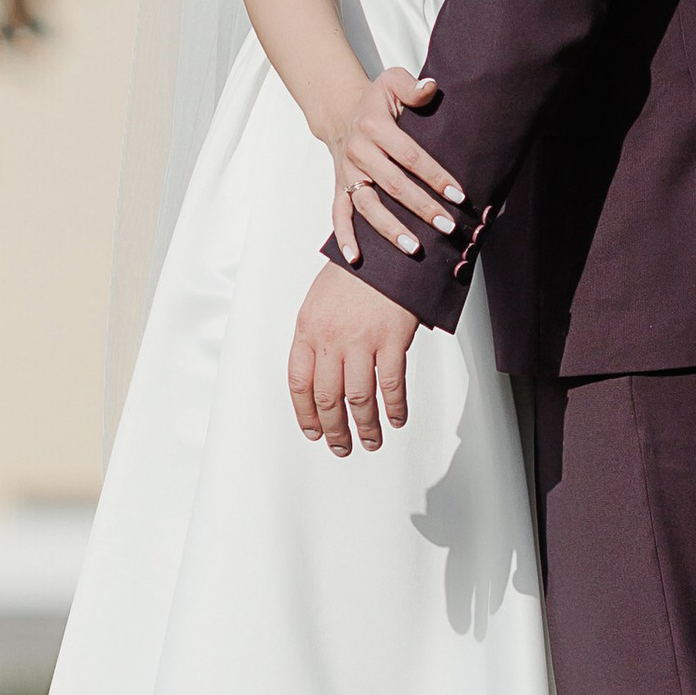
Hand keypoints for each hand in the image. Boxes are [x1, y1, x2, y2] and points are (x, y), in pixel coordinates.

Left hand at [289, 261, 420, 453]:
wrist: (387, 248)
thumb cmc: (355, 271)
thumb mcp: (320, 300)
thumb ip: (316, 335)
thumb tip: (318, 371)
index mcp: (308, 329)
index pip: (299, 383)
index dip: (305, 414)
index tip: (313, 431)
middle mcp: (331, 338)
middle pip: (327, 397)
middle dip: (334, 429)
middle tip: (341, 447)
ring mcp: (362, 340)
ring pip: (358, 398)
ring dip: (365, 426)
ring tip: (370, 441)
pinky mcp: (392, 339)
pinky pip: (391, 385)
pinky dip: (395, 407)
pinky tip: (396, 419)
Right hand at [328, 66, 463, 263]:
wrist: (342, 111)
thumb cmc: (377, 100)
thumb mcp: (392, 80)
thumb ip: (412, 86)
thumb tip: (431, 89)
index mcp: (374, 126)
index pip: (410, 156)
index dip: (436, 176)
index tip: (459, 195)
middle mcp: (359, 152)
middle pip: (394, 185)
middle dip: (423, 208)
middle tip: (448, 226)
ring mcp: (348, 173)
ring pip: (368, 206)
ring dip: (391, 230)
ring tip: (415, 249)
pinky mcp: (340, 187)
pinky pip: (339, 215)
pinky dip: (344, 237)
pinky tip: (356, 259)